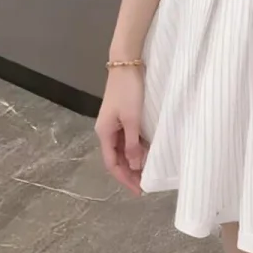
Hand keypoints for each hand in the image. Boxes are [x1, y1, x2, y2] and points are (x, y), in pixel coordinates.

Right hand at [95, 67, 148, 195]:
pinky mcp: (122, 115)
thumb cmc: (128, 91)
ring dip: (133, 160)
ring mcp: (114, 122)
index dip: (124, 178)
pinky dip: (136, 147)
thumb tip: (134, 166)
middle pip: (116, 157)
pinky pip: (127, 138)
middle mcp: (106, 130)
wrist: (126, 63)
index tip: (138, 190)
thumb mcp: (132, 119)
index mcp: (104, 132)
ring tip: (147, 171)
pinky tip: (146, 152)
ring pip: (122, 148)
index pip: (112, 164)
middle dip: (129, 172)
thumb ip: (132, 144)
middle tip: (144, 184)